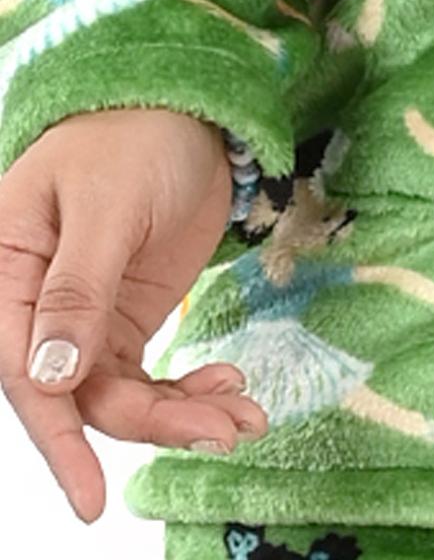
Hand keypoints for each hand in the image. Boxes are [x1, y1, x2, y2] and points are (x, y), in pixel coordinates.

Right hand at [0, 109, 266, 519]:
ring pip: (119, 393)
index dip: (59, 436)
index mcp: (6, 270)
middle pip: (81, 392)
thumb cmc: (132, 134)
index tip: (91, 497)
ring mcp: (84, 317)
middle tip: (222, 429)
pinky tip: (229, 385)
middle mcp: (35, 306)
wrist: (186, 104)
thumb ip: (77, 290)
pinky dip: (188, 389)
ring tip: (243, 416)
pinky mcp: (125, 318)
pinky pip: (147, 375)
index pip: (24, 370)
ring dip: (180, 411)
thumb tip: (51, 378)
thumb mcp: (107, 204)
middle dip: (151, 421)